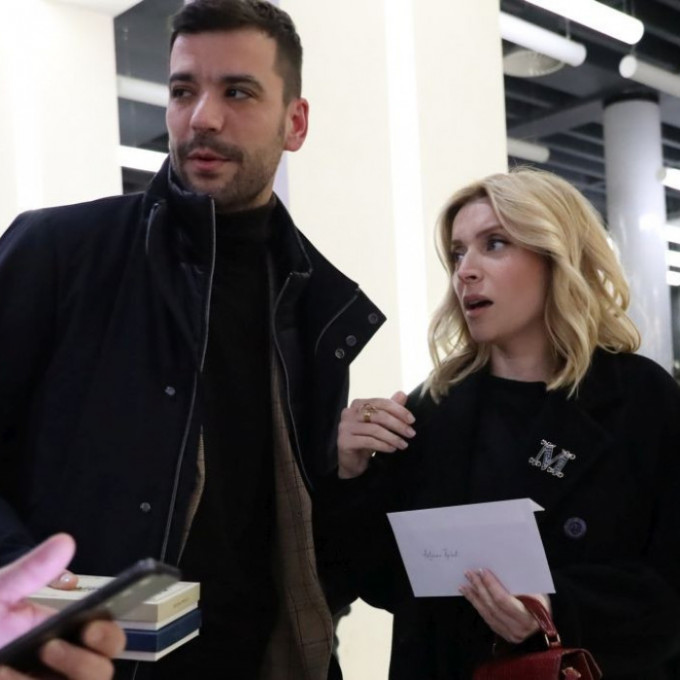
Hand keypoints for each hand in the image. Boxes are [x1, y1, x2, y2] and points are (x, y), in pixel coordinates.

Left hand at [0, 534, 124, 679]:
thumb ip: (30, 572)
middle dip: (90, 658)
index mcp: (62, 635)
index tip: (91, 626)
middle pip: (103, 669)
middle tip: (63, 644)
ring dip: (70, 671)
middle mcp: (60, 666)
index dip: (107, 635)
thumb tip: (66, 541)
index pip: (105, 638)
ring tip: (36, 658)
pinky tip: (9, 675)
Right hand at [337, 391, 415, 478]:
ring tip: (403, 444)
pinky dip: (383, 445)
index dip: (399, 410)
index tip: (412, 420)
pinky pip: (369, 441)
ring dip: (393, 437)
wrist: (352, 462)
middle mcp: (348, 413)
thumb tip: (402, 394)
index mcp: (357, 404)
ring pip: (375, 429)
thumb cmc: (365, 440)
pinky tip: (392, 449)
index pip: (381, 402)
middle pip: (378, 415)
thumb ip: (390, 409)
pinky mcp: (344, 441)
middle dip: (398, 424)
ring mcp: (345, 427)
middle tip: (411, 433)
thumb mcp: (379, 424)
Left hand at [459, 568, 550, 643]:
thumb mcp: (536, 591)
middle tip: (469, 573)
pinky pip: (486, 618)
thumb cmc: (541, 600)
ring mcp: (509, 634)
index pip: (503, 600)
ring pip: (486, 613)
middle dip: (479, 587)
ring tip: (464, 583)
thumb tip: (499, 566)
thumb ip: (519, 583)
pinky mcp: (503, 634)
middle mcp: (518, 629)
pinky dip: (477, 605)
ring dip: (474, 596)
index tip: (482, 570)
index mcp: (528, 617)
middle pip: (492, 606)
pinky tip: (469, 594)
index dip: (491, 585)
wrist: (546, 621)